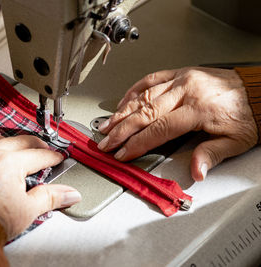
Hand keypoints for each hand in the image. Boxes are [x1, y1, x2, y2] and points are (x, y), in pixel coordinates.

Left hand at [0, 131, 80, 237]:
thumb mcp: (27, 210)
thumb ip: (50, 198)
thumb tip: (70, 194)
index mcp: (10, 163)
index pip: (38, 155)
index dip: (52, 156)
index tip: (57, 158)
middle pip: (16, 141)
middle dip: (33, 143)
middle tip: (41, 148)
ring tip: (6, 143)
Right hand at [97, 67, 257, 180]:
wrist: (257, 91)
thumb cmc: (245, 116)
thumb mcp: (235, 142)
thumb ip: (211, 155)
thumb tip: (196, 172)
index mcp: (198, 110)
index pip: (158, 130)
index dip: (136, 143)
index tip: (122, 153)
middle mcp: (186, 91)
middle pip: (144, 112)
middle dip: (121, 130)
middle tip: (106, 142)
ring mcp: (181, 79)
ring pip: (143, 96)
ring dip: (121, 112)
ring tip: (106, 125)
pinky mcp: (180, 72)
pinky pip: (150, 79)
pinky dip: (133, 91)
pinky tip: (122, 102)